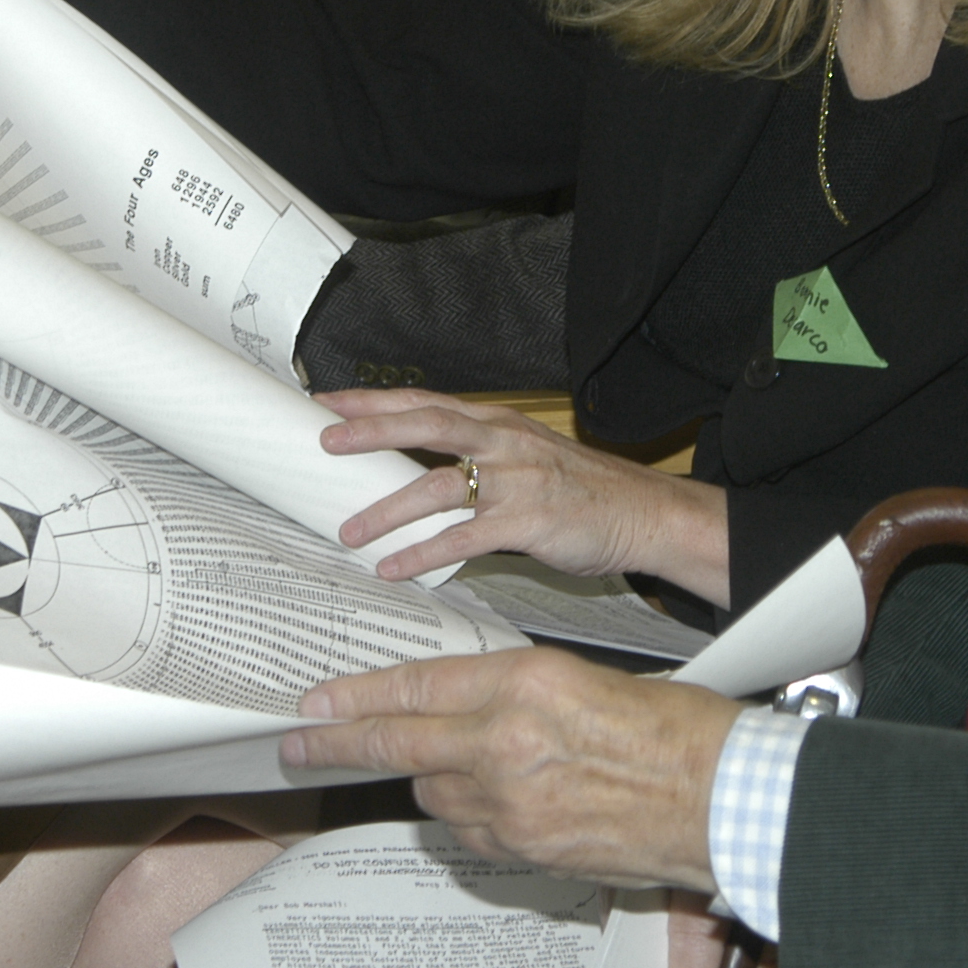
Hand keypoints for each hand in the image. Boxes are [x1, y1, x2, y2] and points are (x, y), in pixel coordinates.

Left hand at [281, 649, 736, 889]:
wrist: (727, 803)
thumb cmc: (677, 731)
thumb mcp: (586, 682)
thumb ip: (516, 694)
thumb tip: (465, 708)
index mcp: (527, 682)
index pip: (418, 685)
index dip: (358, 694)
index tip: (315, 700)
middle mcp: (508, 741)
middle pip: (399, 742)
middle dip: (339, 742)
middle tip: (297, 742)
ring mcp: (513, 804)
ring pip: (433, 791)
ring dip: (431, 779)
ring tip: (461, 770)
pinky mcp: (527, 850)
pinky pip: (471, 832)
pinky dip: (470, 817)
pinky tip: (498, 806)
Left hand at [321, 388, 730, 604]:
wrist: (642, 513)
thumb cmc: (580, 490)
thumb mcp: (525, 456)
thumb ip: (476, 458)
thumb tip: (415, 476)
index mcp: (497, 423)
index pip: (424, 402)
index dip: (374, 400)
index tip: (328, 400)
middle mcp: (502, 443)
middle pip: (426, 424)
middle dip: (372, 430)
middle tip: (324, 440)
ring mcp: (516, 482)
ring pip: (438, 487)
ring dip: (388, 509)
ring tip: (349, 531)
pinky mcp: (528, 523)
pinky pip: (465, 539)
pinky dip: (424, 553)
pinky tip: (394, 567)